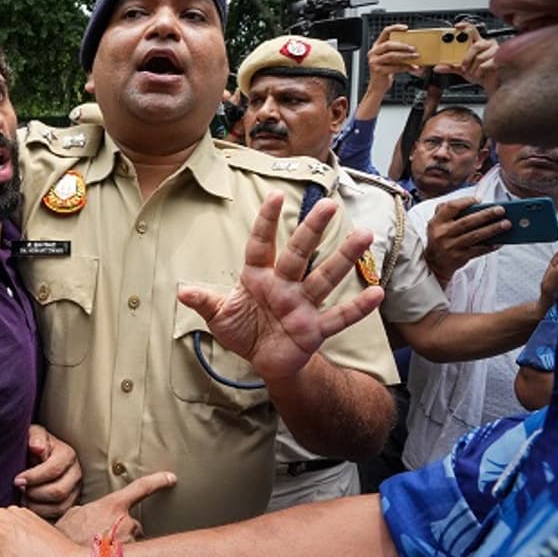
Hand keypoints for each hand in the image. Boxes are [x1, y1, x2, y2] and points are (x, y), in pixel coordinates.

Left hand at [15, 425, 81, 518]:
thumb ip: (35, 437)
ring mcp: (75, 490)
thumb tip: (38, 448)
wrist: (36, 455)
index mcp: (68, 454)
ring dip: (37, 506)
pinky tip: (30, 506)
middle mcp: (76, 473)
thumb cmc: (33, 444)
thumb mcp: (33, 434)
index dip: (33, 477)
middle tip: (20, 490)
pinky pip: (59, 515)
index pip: (53, 470)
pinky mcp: (70, 503)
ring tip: (23, 499)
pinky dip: (42, 514)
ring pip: (60, 506)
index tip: (17, 480)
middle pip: (58, 491)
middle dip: (35, 493)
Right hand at [53, 471, 176, 544]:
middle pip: (133, 525)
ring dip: (119, 546)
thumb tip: (92, 513)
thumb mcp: (74, 514)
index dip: (158, 481)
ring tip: (99, 550)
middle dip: (122, 531)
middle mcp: (125, 522)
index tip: (171, 478)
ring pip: (131, 543)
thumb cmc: (66, 536)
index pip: (141, 488)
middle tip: (102, 538)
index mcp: (112, 505)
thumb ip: (91, 509)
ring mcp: (129, 542)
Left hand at [177, 193, 383, 383]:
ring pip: (324, 278)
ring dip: (344, 258)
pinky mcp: (314, 329)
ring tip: (364, 235)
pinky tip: (377, 292)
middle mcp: (284, 285)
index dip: (267, 222)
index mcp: (258, 277)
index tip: (275, 196)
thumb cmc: (244, 329)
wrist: (264, 361)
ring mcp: (302, 305)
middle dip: (312, 230)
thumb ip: (204, 301)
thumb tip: (181, 291)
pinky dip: (356, 307)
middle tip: (330, 204)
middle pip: (299, 253)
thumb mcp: (219, 315)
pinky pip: (337, 317)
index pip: (261, 244)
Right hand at [365, 24, 417, 92]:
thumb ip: (398, 51)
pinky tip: (412, 67)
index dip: (395, 28)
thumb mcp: (391, 58)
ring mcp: (374, 61)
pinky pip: (394, 67)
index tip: (406, 29)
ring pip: (391, 55)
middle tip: (413, 48)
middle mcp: (374, 52)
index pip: (385, 32)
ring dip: (405, 56)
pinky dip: (405, 67)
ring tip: (415, 57)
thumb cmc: (386, 71)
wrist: (378, 86)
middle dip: (403, 46)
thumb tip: (414, 47)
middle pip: (389, 44)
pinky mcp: (378, 70)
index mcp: (377, 46)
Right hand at [423, 198, 509, 282]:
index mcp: (437, 222)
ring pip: (475, 236)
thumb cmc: (441, 237)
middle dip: (486, 215)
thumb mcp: (437, 223)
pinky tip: (501, 241)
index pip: (451, 207)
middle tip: (501, 210)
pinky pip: (478, 250)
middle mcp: (442, 234)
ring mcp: (451, 246)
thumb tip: (476, 204)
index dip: (466, 202)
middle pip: (467, 222)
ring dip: (492, 229)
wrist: (434, 263)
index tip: (479, 200)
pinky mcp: (459, 257)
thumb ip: (449, 210)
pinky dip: (490, 245)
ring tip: (506, 224)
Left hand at [435, 22, 498, 93]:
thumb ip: (450, 67)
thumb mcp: (462, 69)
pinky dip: (479, 72)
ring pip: (479, 57)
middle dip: (467, 58)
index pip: (471, 30)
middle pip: (475, 45)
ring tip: (473, 73)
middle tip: (463, 66)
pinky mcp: (499, 59)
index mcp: (476, 43)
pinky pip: (485, 65)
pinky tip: (480, 74)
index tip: (456, 27)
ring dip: (473, 69)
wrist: (490, 83)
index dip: (465, 26)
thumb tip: (438, 67)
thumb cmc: (480, 73)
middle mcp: (486, 44)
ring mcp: (494, 50)